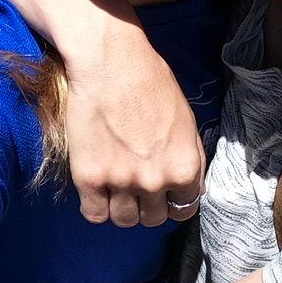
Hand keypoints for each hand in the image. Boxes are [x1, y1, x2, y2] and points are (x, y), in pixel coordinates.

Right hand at [65, 32, 204, 228]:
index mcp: (184, 167)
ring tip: (116, 185)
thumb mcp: (186, 119)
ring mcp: (121, 182)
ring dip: (122, 207)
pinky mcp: (89, 178)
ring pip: (124, 221)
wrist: (110, 61)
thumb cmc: (151, 81)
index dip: (173, 202)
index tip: (163, 193)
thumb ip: (191, 157)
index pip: (184, 210)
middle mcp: (155, 181)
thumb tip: (192, 188)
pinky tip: (97, 188)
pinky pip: (94, 214)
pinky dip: (96, 206)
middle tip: (136, 182)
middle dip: (147, 204)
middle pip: (153, 219)